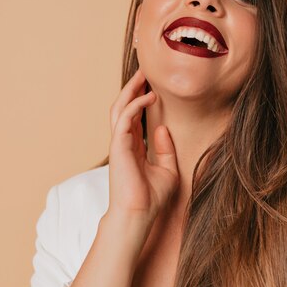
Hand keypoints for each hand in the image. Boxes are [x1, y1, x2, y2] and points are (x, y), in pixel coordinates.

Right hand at [107, 69, 178, 223]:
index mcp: (132, 148)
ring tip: (143, 75)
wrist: (139, 215)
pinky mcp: (118, 145)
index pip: (134, 118)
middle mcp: (124, 143)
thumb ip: (165, 150)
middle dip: (133, 89)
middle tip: (145, 72)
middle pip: (124, 108)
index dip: (141, 100)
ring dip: (131, 90)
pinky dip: (136, 104)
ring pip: (120, 108)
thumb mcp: (167, 170)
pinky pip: (125, 118)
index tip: (152, 86)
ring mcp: (119, 143)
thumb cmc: (151, 198)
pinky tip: (150, 97)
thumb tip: (163, 128)